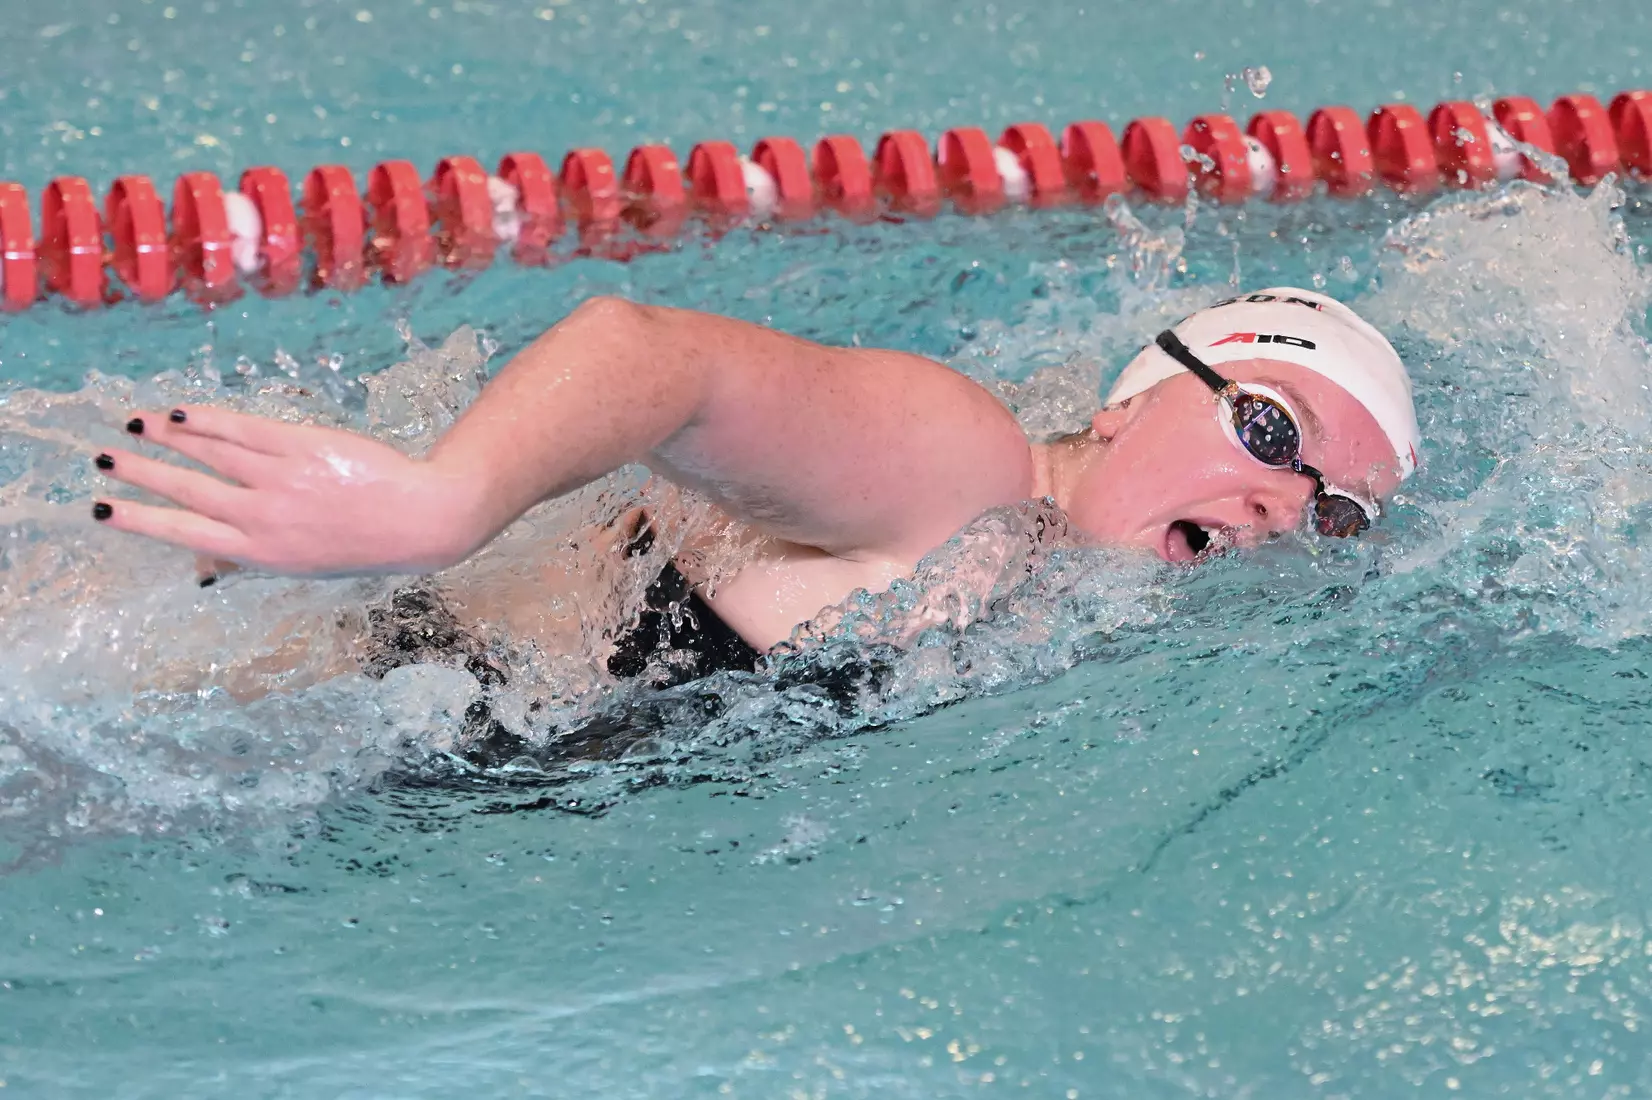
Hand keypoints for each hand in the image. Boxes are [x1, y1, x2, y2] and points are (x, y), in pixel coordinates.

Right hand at [91, 406, 481, 576]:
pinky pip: (243, 431)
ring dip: (165, 438)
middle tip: (101, 460)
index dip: (139, 520)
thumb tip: (198, 567)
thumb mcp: (300, 566)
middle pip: (186, 490)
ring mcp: (280, 480)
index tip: (101, 510)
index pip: (184, 533)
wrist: (417, 520)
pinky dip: (209, 421)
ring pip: (208, 454)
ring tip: (132, 426)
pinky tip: (182, 412)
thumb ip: (248, 559)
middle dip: (140, 474)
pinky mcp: (299, 448)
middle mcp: (263, 517)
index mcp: (259, 553)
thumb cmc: (359, 544)